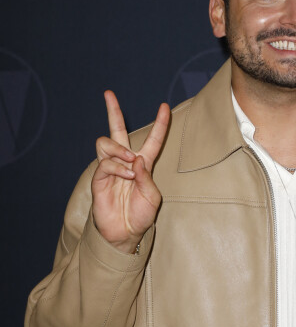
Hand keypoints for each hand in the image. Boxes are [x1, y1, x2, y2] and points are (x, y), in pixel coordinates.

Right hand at [91, 91, 169, 252]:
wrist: (125, 232)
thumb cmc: (141, 214)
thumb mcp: (152, 196)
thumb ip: (146, 177)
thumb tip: (136, 158)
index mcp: (143, 164)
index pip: (152, 139)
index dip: (159, 123)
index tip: (164, 106)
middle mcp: (126, 162)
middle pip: (117, 130)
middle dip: (113, 110)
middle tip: (109, 93)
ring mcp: (111, 168)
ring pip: (106, 142)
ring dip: (119, 149)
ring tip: (129, 162)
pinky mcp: (99, 178)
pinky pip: (105, 163)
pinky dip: (117, 168)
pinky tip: (124, 177)